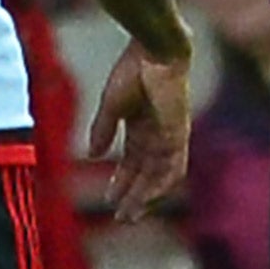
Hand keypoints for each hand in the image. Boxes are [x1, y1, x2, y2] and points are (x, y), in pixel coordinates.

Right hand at [87, 39, 191, 222]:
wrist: (154, 50)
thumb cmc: (132, 70)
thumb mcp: (111, 105)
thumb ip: (103, 130)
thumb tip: (92, 155)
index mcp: (141, 124)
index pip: (133, 161)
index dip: (122, 181)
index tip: (109, 198)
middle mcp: (158, 133)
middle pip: (147, 172)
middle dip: (133, 195)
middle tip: (121, 217)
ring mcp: (170, 133)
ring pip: (160, 174)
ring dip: (146, 195)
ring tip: (131, 214)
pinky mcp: (178, 132)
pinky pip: (174, 165)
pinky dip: (162, 184)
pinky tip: (150, 199)